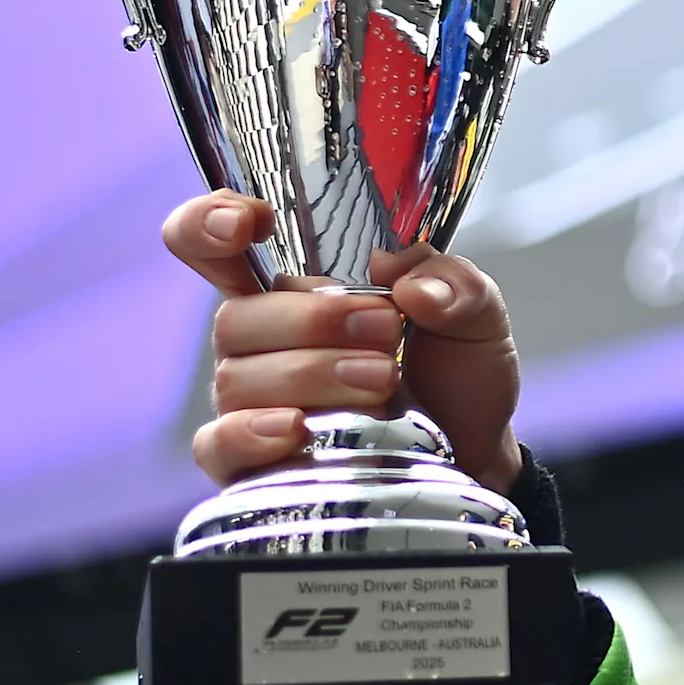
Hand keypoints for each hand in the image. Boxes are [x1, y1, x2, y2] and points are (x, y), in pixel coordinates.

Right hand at [162, 190, 522, 494]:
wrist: (475, 450)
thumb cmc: (457, 375)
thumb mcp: (475, 316)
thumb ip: (454, 284)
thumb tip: (408, 281)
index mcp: (298, 293)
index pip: (215, 245)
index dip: (208, 223)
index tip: (247, 222)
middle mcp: (262, 344)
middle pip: (236, 318)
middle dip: (312, 320)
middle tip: (386, 330)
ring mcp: (251, 404)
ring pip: (238, 379)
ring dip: (312, 375)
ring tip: (382, 381)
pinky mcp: (254, 461)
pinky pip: (219, 444)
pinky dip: (251, 433)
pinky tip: (296, 429)